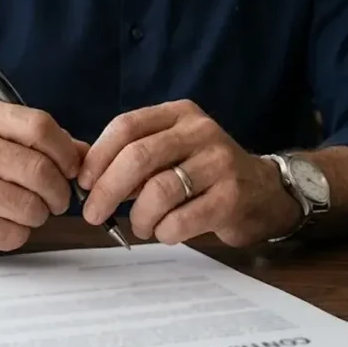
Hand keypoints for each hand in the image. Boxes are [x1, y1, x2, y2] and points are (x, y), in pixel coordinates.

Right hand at [0, 100, 87, 253]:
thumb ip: (43, 143)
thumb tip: (86, 156)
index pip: (39, 126)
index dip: (66, 152)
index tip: (71, 168)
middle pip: (39, 170)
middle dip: (59, 191)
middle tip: (57, 199)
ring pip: (30, 206)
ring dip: (40, 214)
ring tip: (28, 210)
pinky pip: (12, 233)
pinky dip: (19, 233)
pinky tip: (6, 224)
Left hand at [78, 100, 300, 246]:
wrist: (264, 192)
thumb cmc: (204, 175)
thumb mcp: (171, 152)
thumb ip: (132, 158)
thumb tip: (84, 178)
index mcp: (179, 114)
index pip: (126, 126)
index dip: (98, 156)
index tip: (83, 183)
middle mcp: (200, 131)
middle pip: (138, 157)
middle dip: (107, 190)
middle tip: (92, 214)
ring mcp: (220, 163)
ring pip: (158, 191)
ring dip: (139, 217)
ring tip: (141, 226)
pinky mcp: (232, 197)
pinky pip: (181, 220)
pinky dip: (163, 232)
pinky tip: (164, 233)